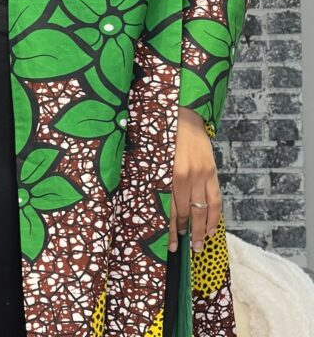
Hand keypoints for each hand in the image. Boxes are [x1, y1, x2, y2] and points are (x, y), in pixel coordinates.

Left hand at [168, 105, 221, 253]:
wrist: (184, 117)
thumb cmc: (165, 138)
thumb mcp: (155, 159)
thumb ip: (156, 180)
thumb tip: (153, 205)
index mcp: (168, 175)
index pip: (170, 210)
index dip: (171, 230)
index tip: (171, 245)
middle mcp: (185, 177)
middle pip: (186, 213)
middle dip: (186, 233)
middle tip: (186, 250)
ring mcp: (201, 175)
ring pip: (202, 209)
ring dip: (202, 229)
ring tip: (200, 244)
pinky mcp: (212, 171)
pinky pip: (215, 199)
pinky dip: (214, 215)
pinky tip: (212, 227)